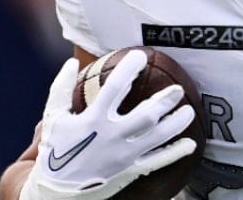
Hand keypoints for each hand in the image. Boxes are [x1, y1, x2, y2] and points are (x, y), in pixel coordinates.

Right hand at [20, 52, 197, 199]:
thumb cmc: (54, 150)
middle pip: (146, 115)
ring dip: (177, 123)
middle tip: (178, 89)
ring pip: (158, 137)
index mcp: (93, 120)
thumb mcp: (52, 117)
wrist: (55, 192)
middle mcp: (112, 137)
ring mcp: (123, 156)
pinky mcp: (129, 171)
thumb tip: (71, 62)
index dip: (129, 69)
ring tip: (189, 110)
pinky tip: (190, 144)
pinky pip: (158, 162)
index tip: (139, 56)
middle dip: (165, 100)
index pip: (115, 88)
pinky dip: (175, 152)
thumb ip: (61, 88)